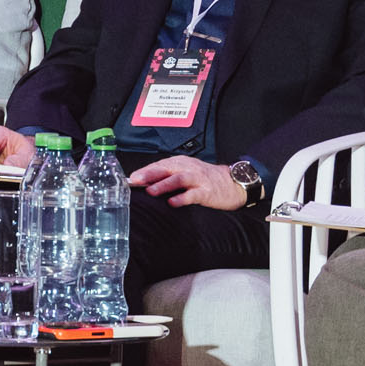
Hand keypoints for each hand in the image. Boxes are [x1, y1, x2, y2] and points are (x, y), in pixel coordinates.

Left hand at [125, 155, 245, 209]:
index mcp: (181, 163)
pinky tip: (172, 202)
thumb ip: (167, 176)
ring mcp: (198, 179)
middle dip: (149, 174)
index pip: (159, 165)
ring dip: (163, 184)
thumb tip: (143, 183)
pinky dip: (182, 198)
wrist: (234, 182)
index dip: (144, 171)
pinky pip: (193, 194)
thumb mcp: (186, 172)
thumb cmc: (206, 179)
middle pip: (166, 168)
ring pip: (178, 178)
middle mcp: (188, 168)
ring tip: (150, 191)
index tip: (130, 179)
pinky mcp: (207, 192)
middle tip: (135, 181)